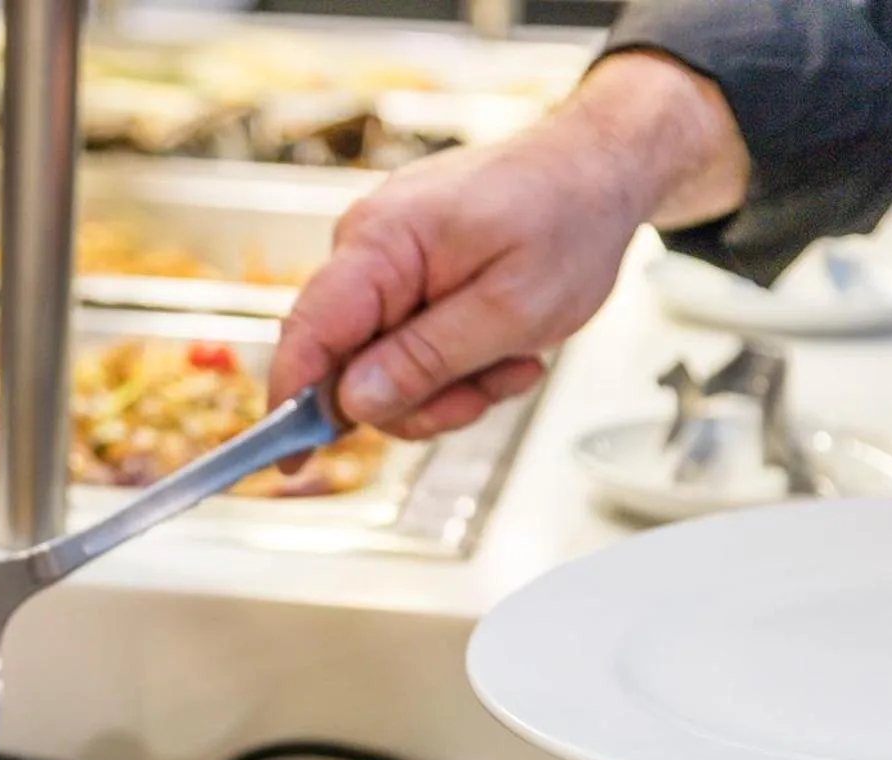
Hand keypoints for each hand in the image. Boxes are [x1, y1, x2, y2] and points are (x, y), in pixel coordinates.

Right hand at [270, 52, 750, 440]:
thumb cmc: (569, 220)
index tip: (289, 460)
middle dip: (414, 399)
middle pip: (346, 362)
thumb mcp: (510, 311)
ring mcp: (385, 257)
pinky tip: (503, 348)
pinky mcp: (406, 270)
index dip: (291, 402)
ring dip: (446, 385)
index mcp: (382, 243)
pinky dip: (453, 361)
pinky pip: (405, 340)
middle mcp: (367, 244)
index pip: (308, 332)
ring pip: (381, 363)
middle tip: (481, 397)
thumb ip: (425, 360)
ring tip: (511, 364)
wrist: (602, 167)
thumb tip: (351, 403)